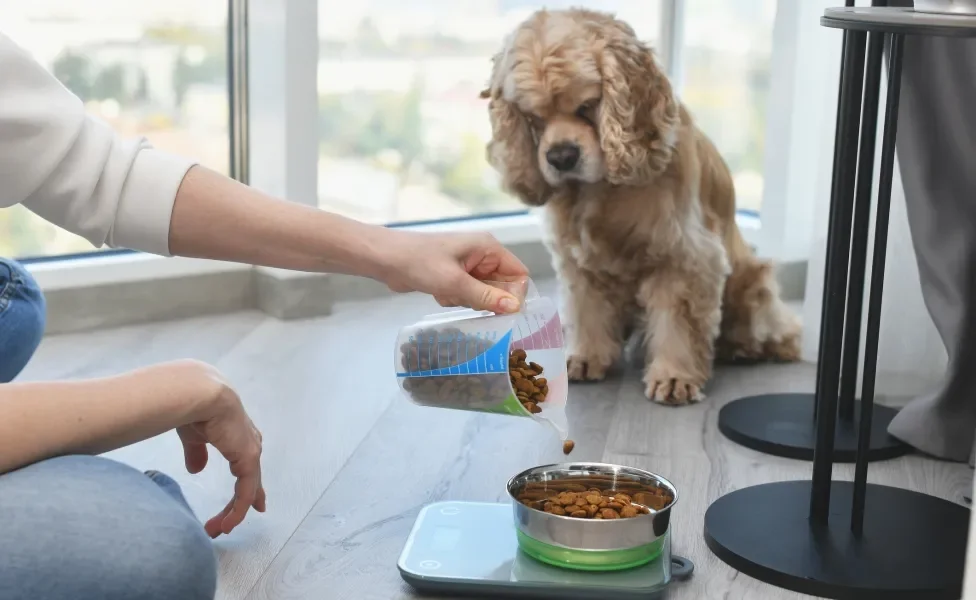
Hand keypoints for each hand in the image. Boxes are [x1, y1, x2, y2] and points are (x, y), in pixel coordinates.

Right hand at [174, 362, 265, 537]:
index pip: (246, 465)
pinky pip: (246, 491)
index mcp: (237, 435)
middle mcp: (249, 443)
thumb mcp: (195, 435)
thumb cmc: (194, 408)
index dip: (248, 485)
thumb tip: (196, 470)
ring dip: (234, 511)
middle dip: (239, 504)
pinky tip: (228, 522)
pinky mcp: (249, 458)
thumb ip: (197, 453)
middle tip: (226, 524)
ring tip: (219, 528)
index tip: (253, 503)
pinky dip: (238, 508)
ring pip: (247, 489)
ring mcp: (251, 451)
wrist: (199, 394)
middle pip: (249, 480)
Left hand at [382, 231, 529, 312]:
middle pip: (502, 286)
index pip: (519, 274)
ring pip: (484, 294)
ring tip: (447, 293)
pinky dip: (456, 298)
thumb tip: (515, 308)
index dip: (514, 295)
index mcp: (488, 247)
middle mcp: (483, 255)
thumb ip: (485, 296)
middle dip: (485, 299)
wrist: (385, 258)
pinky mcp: (456, 276)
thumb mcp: (454, 282)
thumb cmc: (419, 263)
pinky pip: (468, 295)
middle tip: (465, 299)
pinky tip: (439, 293)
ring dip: (468, 300)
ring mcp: (469, 266)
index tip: (501, 312)